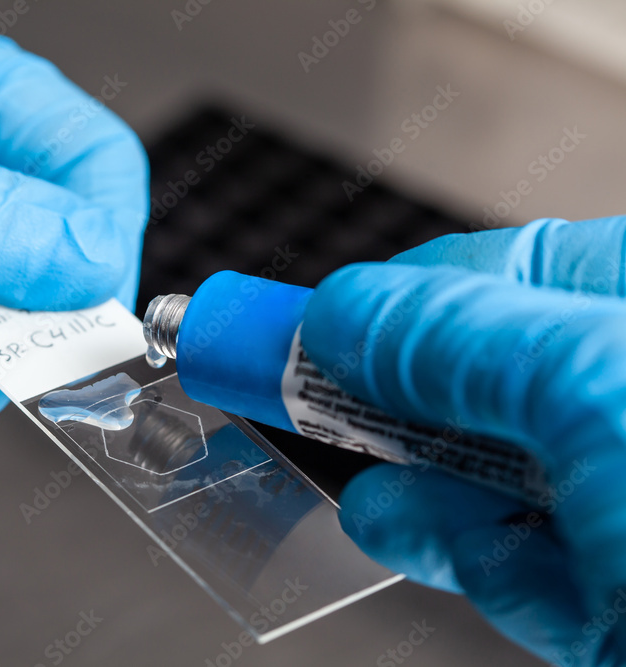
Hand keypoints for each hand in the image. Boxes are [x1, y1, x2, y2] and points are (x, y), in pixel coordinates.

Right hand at [301, 217, 625, 665]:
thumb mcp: (592, 389)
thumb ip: (455, 339)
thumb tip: (344, 311)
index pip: (506, 277)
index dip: (392, 297)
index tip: (298, 319)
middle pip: (486, 379)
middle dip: (391, 391)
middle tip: (294, 387)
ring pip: (492, 476)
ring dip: (415, 478)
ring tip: (361, 477)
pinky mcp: (622, 596)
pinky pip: (516, 563)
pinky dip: (457, 551)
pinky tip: (412, 532)